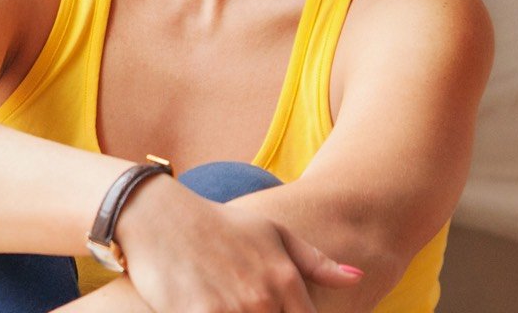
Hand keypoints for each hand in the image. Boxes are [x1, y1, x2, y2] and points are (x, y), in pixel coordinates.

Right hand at [114, 174, 362, 312]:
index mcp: (284, 279)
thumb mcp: (271, 232)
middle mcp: (262, 298)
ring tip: (234, 304)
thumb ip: (315, 260)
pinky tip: (212, 308)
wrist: (159, 215)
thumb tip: (357, 278)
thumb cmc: (219, 225)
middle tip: (253, 307)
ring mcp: (230, 309)